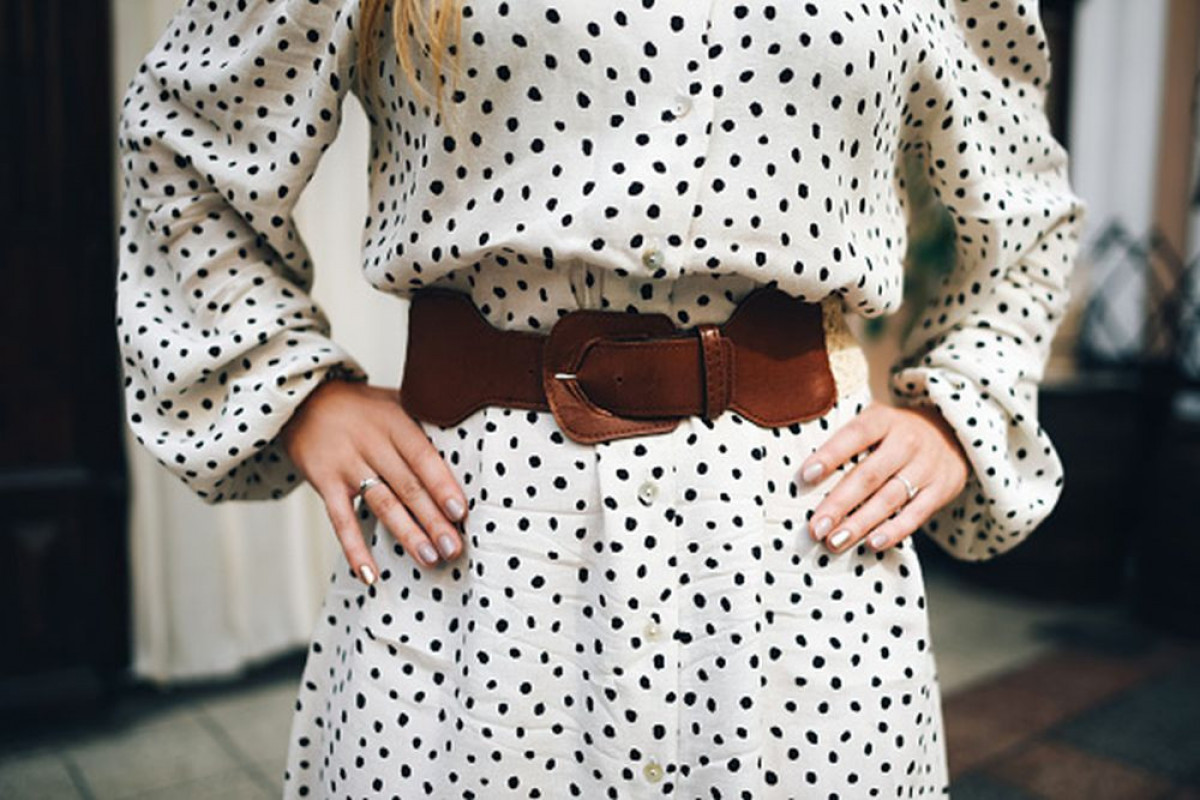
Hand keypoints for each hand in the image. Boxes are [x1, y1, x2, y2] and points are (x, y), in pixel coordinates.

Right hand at [279, 379, 468, 584]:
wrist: (303, 400)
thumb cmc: (360, 407)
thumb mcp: (394, 402)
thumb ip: (424, 422)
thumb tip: (467, 447)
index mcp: (394, 422)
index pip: (423, 457)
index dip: (442, 484)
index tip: (460, 511)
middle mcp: (371, 443)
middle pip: (407, 486)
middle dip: (433, 519)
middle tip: (454, 548)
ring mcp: (346, 464)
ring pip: (382, 504)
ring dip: (407, 534)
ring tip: (429, 559)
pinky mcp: (324, 482)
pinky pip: (341, 520)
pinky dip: (355, 549)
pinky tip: (370, 575)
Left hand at [798, 400, 969, 553]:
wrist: (952, 433)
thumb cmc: (895, 433)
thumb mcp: (875, 421)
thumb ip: (847, 440)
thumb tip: (805, 475)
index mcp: (884, 420)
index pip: (854, 435)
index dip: (830, 455)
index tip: (806, 476)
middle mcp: (907, 441)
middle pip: (869, 475)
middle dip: (839, 504)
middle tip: (816, 527)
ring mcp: (926, 467)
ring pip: (889, 499)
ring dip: (860, 524)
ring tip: (834, 541)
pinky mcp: (942, 489)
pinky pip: (916, 514)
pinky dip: (894, 531)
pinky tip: (872, 544)